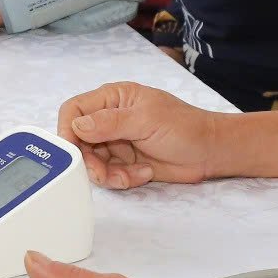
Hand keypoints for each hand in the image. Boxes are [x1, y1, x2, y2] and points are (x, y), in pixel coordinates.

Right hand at [55, 81, 226, 188]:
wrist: (210, 152)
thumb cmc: (184, 127)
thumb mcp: (146, 120)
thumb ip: (110, 123)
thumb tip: (77, 126)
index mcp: (113, 98)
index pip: (75, 110)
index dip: (68, 130)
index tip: (73, 151)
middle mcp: (110, 119)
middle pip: (79, 141)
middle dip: (90, 161)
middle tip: (103, 173)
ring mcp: (117, 142)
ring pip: (93, 162)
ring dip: (108, 174)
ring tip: (130, 175)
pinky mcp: (125, 162)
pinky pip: (109, 175)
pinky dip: (122, 178)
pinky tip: (143, 173)